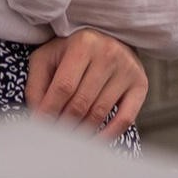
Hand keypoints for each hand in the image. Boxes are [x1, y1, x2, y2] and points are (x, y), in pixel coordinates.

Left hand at [26, 32, 145, 135]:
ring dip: (82, 132)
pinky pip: (125, 119)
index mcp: (82, 43)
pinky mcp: (140, 83)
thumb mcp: (47, 58)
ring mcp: (127, 69)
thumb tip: (38, 116)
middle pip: (81, 103)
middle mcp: (107, 53)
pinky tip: (94, 141)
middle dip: (64, 124)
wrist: (107, 36)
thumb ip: (37, 85)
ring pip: (99, 113)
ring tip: (69, 138)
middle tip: (54, 136)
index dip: (50, 111)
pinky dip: (108, 135)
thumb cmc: (71, 51)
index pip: (64, 87)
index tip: (41, 127)